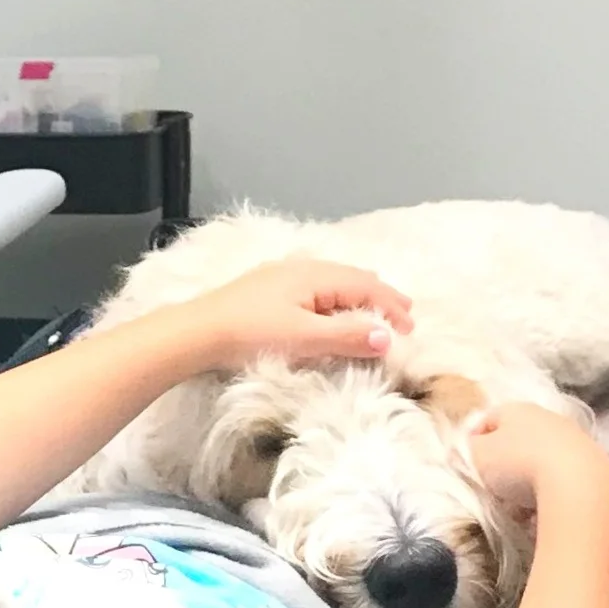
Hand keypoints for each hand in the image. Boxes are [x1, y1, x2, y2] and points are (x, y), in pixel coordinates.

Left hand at [182, 259, 412, 372]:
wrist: (197, 332)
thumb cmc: (251, 334)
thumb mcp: (304, 339)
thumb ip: (347, 337)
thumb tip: (388, 336)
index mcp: (314, 275)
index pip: (365, 286)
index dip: (391, 306)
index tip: (411, 328)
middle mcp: (301, 268)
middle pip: (351, 278)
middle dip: (380, 296)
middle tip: (404, 312)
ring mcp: (281, 277)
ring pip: (333, 282)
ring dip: (358, 296)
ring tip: (375, 308)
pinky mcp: (266, 291)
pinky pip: (316, 289)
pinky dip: (336, 299)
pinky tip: (331, 308)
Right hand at [467, 402, 608, 520]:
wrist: (581, 488)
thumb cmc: (519, 466)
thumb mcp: (478, 458)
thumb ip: (467, 451)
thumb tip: (468, 450)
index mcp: (518, 409)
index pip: (488, 418)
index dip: (474, 440)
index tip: (468, 465)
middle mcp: (549, 418)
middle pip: (519, 439)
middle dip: (505, 464)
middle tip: (494, 489)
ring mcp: (576, 440)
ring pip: (543, 460)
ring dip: (530, 480)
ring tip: (520, 507)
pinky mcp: (596, 466)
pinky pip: (565, 478)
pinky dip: (553, 492)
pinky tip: (546, 512)